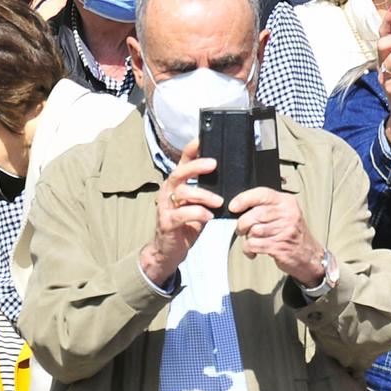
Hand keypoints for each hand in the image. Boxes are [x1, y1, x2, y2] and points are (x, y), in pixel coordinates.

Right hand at [140, 139, 220, 286]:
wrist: (168, 250)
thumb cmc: (184, 225)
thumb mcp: (196, 205)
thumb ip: (205, 192)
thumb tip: (226, 179)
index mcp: (175, 185)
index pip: (182, 163)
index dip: (190, 150)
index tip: (201, 139)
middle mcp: (168, 192)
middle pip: (179, 173)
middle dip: (196, 167)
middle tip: (214, 165)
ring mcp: (165, 207)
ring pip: (183, 193)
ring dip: (204, 195)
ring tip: (219, 201)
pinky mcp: (167, 222)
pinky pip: (182, 214)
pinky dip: (198, 213)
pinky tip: (209, 216)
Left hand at [227, 186, 325, 284]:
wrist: (308, 254)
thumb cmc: (291, 233)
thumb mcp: (283, 213)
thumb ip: (265, 207)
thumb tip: (238, 207)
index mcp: (287, 202)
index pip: (262, 194)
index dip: (244, 199)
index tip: (233, 206)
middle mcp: (287, 214)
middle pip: (254, 215)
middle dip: (242, 224)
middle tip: (242, 229)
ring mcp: (285, 231)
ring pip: (252, 231)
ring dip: (247, 238)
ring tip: (252, 241)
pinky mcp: (279, 246)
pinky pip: (254, 245)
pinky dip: (249, 249)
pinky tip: (254, 250)